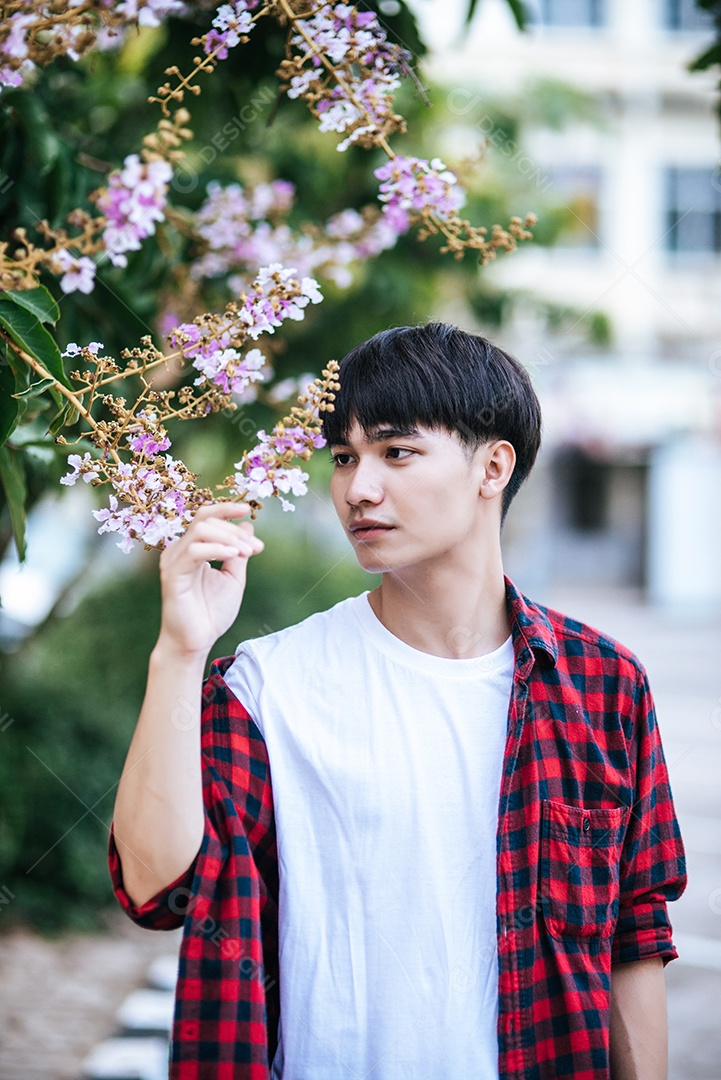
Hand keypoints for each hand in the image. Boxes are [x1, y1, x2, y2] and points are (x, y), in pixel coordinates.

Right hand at [156, 502, 263, 659]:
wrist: (196, 641)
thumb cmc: (212, 612)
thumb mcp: (233, 577)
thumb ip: (238, 552)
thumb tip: (247, 525)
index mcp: (192, 549)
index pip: (205, 517)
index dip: (225, 508)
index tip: (249, 508)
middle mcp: (179, 551)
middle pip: (205, 520)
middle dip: (235, 530)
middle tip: (257, 547)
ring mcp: (173, 561)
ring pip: (200, 531)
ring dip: (229, 538)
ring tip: (248, 552)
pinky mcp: (172, 575)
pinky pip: (195, 551)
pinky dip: (218, 549)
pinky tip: (235, 556)